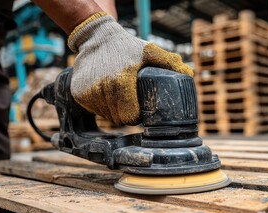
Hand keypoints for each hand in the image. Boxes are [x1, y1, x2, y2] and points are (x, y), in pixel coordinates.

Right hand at [68, 12, 192, 124]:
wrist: (96, 37)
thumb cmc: (126, 47)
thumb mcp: (149, 52)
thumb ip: (170, 63)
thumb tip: (189, 74)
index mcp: (121, 81)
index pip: (130, 117)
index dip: (137, 116)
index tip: (140, 109)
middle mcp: (102, 88)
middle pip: (118, 119)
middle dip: (127, 114)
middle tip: (131, 103)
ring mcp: (88, 92)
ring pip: (106, 116)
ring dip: (114, 112)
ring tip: (120, 97)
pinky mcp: (78, 93)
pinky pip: (94, 111)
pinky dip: (101, 107)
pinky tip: (107, 95)